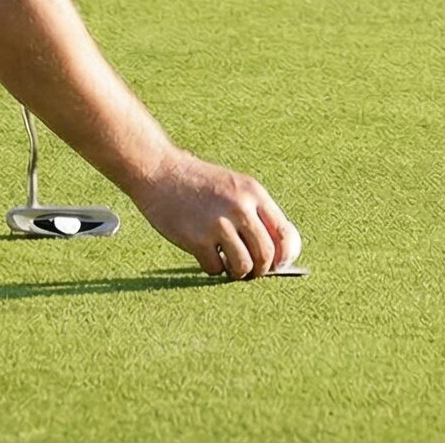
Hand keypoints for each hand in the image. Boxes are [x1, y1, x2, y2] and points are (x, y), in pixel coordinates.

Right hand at [129, 149, 301, 278]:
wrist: (159, 171)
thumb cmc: (198, 184)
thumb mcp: (233, 187)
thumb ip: (254, 213)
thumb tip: (276, 254)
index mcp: (253, 193)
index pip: (285, 233)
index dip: (284, 256)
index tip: (276, 264)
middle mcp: (240, 207)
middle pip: (266, 254)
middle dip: (261, 270)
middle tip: (250, 270)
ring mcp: (218, 223)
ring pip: (244, 266)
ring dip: (237, 272)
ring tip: (228, 264)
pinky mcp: (196, 238)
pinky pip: (216, 269)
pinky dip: (213, 268)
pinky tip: (205, 255)